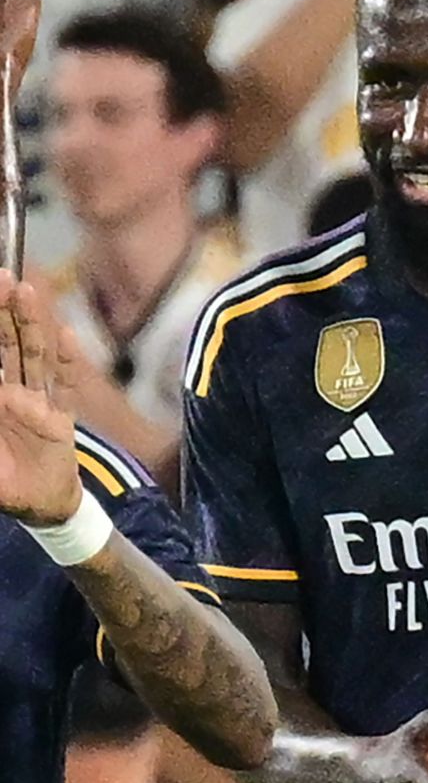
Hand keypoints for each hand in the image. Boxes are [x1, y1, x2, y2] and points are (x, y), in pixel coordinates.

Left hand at [0, 270, 81, 525]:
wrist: (38, 505)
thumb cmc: (3, 479)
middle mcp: (11, 392)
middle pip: (7, 344)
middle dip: (3, 311)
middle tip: (2, 277)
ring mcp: (37, 403)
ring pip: (33, 357)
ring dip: (31, 324)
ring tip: (26, 292)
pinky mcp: (61, 420)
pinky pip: (64, 388)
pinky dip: (66, 362)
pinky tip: (66, 336)